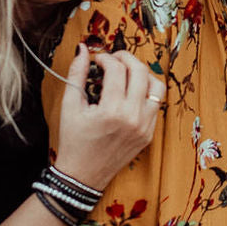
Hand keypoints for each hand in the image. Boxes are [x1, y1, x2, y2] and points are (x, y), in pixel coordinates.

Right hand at [55, 45, 164, 193]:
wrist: (82, 176)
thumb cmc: (73, 141)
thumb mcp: (70, 106)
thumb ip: (77, 73)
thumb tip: (83, 49)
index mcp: (112, 110)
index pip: (117, 69)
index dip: (106, 58)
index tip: (97, 60)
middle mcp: (133, 117)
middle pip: (141, 71)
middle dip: (126, 58)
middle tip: (114, 59)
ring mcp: (145, 126)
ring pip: (156, 86)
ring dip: (142, 74)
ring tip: (126, 74)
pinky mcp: (149, 134)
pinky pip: (156, 105)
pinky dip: (145, 93)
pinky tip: (129, 93)